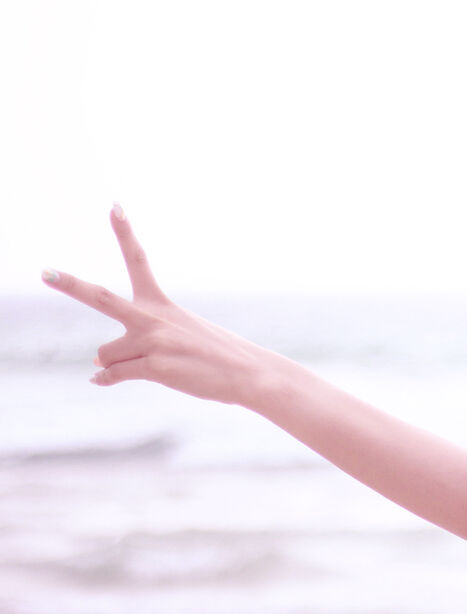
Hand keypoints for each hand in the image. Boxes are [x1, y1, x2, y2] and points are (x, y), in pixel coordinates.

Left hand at [43, 205, 272, 405]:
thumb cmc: (219, 356)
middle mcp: (153, 318)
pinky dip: (105, 380)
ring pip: (105, 353)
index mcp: (162, 304)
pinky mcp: (154, 366)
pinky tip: (101, 381)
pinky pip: (112, 375)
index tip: (114, 206)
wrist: (250, 374)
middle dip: (69, 285)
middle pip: (101, 298)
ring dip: (116, 363)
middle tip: (44, 272)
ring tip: (145, 366)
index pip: (139, 262)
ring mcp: (152, 342)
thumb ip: (138, 343)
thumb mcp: (182, 337)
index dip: (125, 233)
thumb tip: (95, 364)